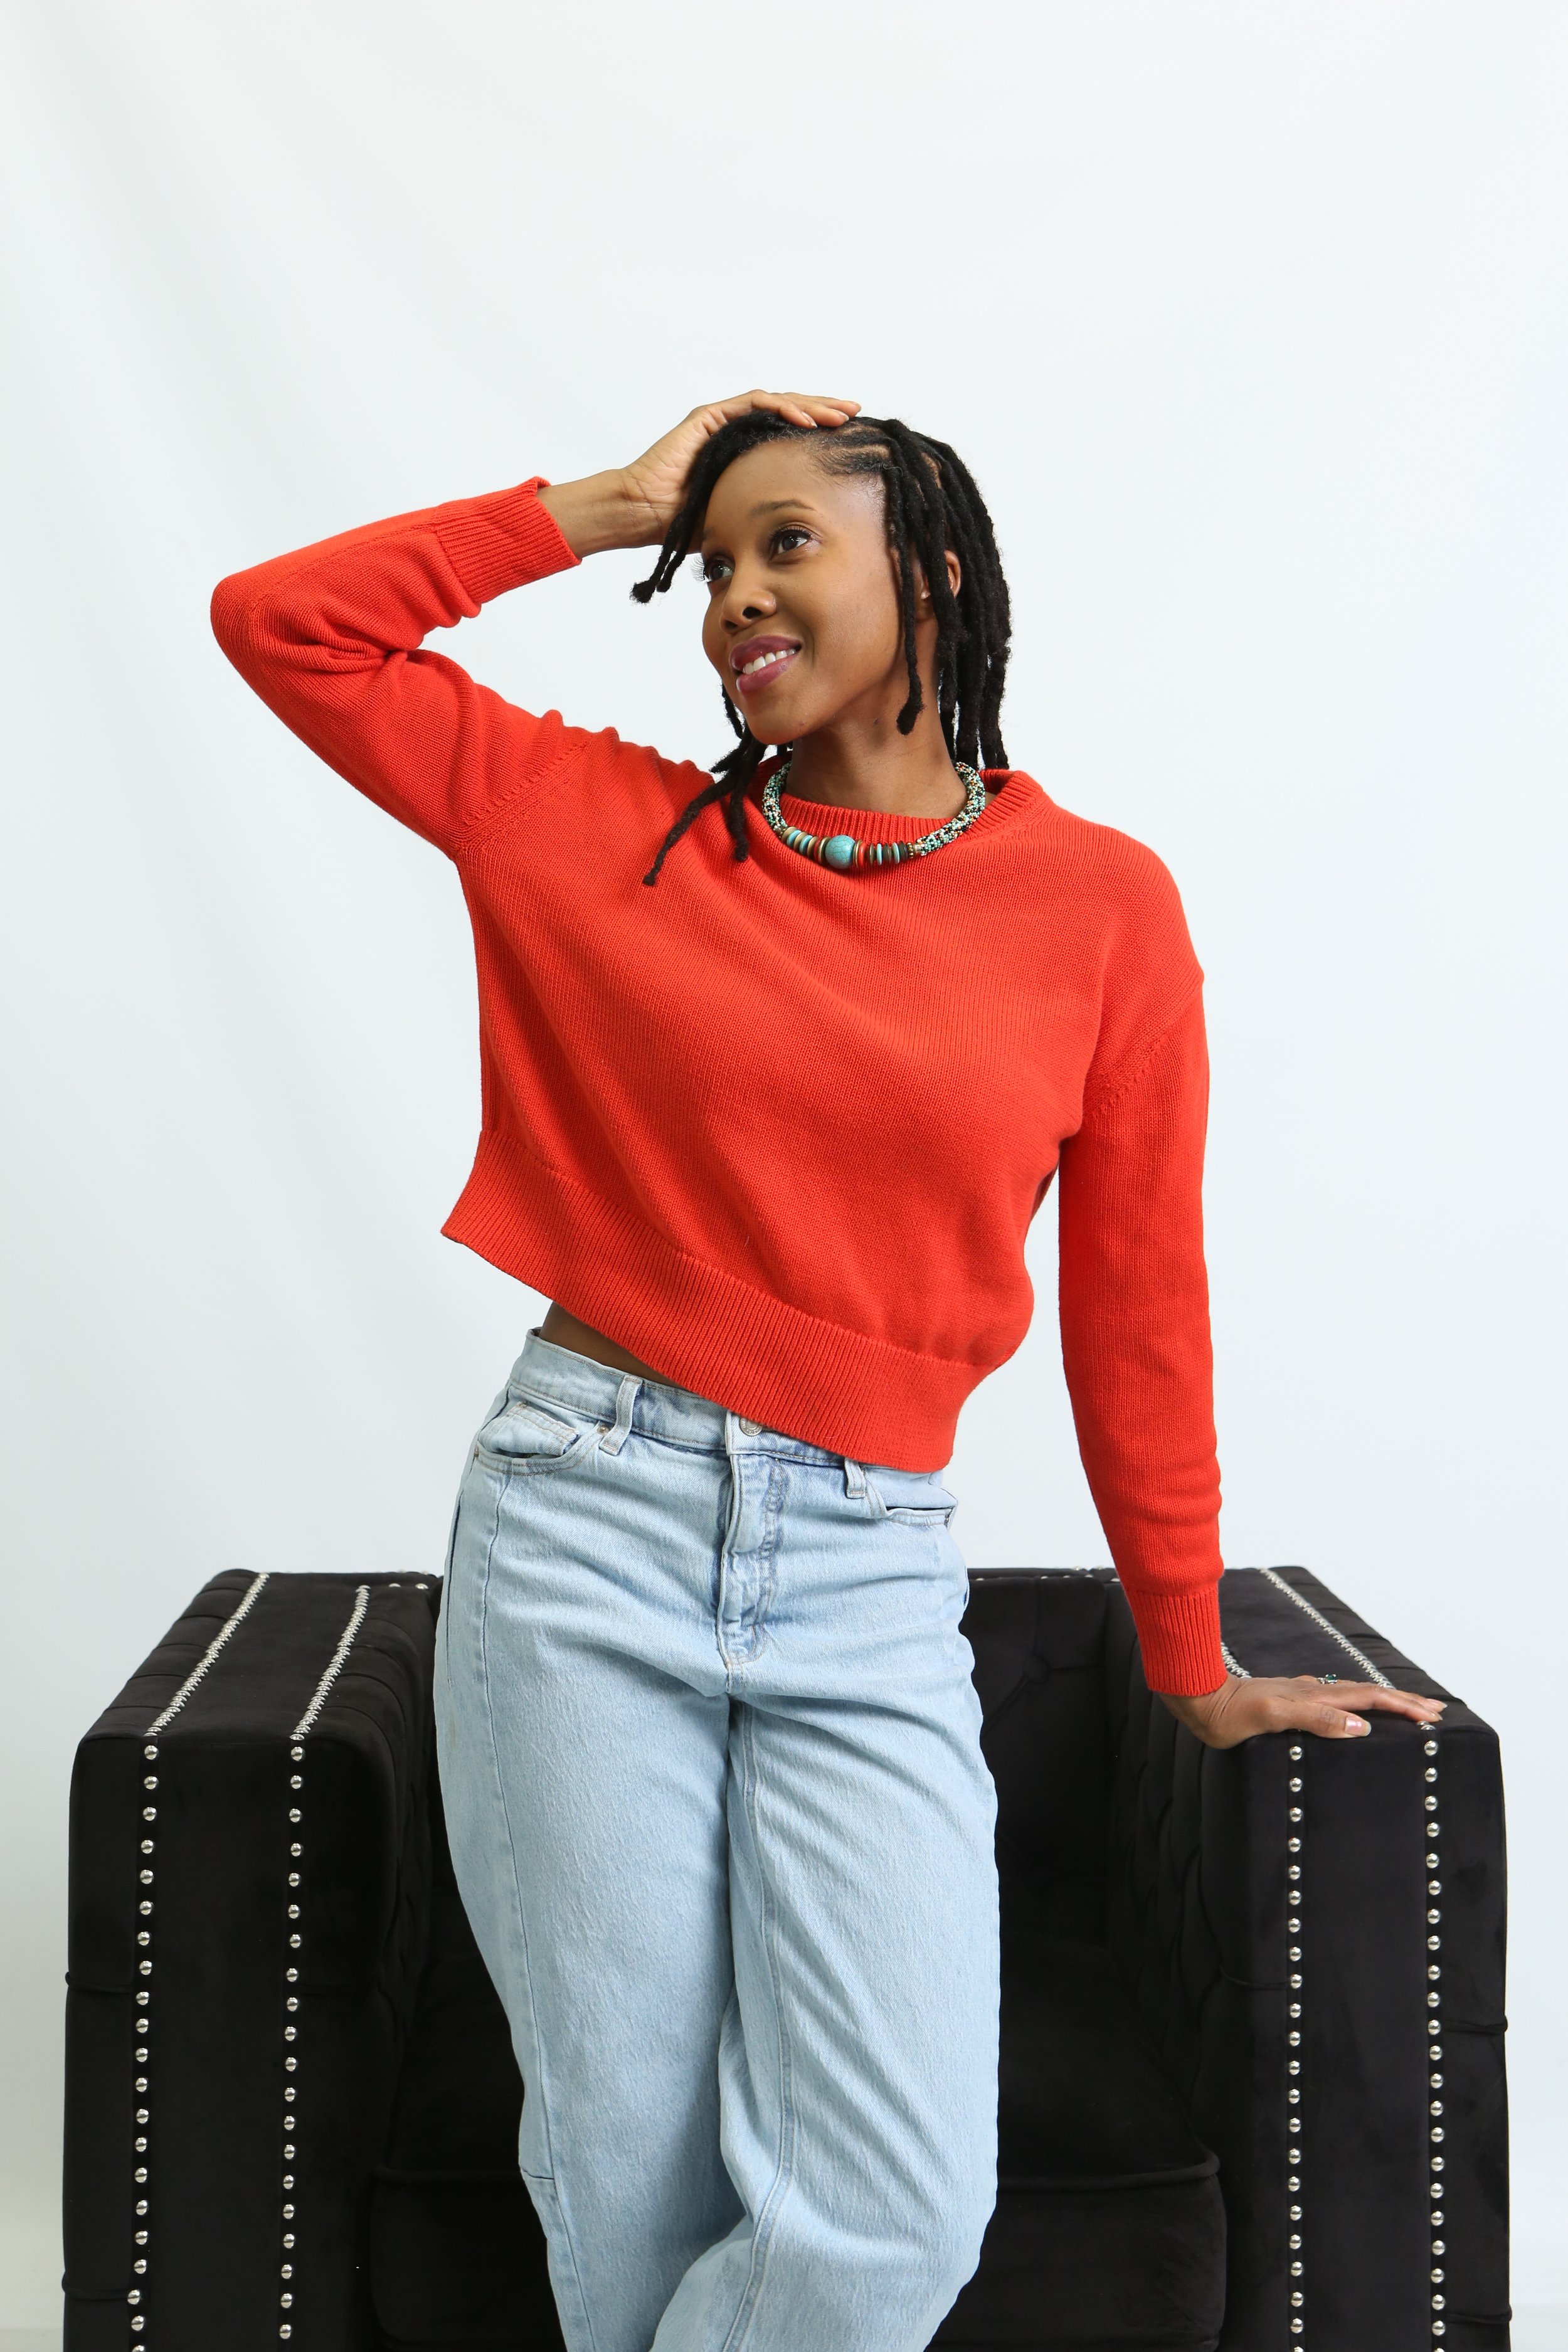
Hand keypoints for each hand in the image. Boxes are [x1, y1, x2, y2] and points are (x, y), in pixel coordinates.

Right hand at [619, 390, 859, 542]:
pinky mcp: (708, 417)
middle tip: (856, 411)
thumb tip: (802, 529)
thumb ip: (766, 510)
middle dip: (824, 409)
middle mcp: (735, 429)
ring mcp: (722, 419)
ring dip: (810, 406)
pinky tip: (806, 420)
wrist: (644, 515)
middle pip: (789, 411)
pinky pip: (753, 405)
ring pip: (776, 402)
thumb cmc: (684, 523)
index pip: (790, 432)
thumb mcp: (740, 516)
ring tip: (840, 414)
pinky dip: (781, 409)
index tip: (849, 435)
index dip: (820, 430)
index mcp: (745, 450)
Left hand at [1159, 1673, 1445, 1748]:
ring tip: (1408, 1709)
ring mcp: (1302, 1695)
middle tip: (1436, 1712)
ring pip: (1354, 1696)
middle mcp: (1313, 1691)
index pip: (1370, 1699)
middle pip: (1369, 1694)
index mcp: (1316, 1695)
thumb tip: (1362, 1725)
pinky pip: (1335, 1702)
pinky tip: (1355, 1713)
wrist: (1199, 1700)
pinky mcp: (1290, 1702)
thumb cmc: (1231, 1714)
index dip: (1403, 1707)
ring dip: (1385, 1702)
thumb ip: (1316, 1719)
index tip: (1433, 1717)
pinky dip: (1357, 1706)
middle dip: (1404, 1702)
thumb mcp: (1274, 1717)